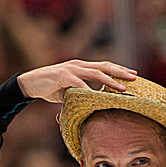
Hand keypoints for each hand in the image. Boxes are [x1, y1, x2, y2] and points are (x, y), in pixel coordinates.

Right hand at [16, 60, 136, 102]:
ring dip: (110, 81)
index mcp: (82, 66)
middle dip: (121, 72)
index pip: (105, 66)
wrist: (30, 84)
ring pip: (95, 73)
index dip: (119, 70)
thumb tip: (96, 101)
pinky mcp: (63, 76)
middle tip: (134, 77)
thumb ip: (84, 92)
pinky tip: (98, 96)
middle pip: (104, 66)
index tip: (133, 74)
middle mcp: (79, 64)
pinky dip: (89, 90)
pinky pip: (79, 83)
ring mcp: (71, 69)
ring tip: (122, 88)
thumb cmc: (52, 88)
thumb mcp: (71, 90)